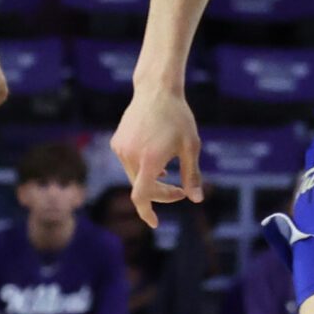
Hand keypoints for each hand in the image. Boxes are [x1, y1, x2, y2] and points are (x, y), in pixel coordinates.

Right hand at [112, 86, 204, 227]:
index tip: (155, 223)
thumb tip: (197, 200)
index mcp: (149, 160)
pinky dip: (141, 168)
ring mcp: (120, 149)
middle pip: (142, 188)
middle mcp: (130, 156)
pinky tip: (155, 160)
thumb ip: (193, 175)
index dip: (147, 212)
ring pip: (134, 176)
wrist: (156, 90)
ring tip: (168, 172)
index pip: (142, 196)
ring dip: (151, 180)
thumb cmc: (178, 117)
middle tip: (181, 190)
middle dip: (161, 193)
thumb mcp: (191, 147)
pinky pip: (128, 164)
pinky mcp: (117, 142)